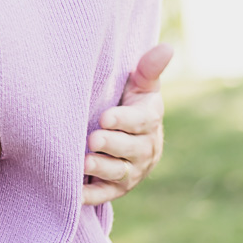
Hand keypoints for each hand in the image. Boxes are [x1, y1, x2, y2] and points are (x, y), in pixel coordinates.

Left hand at [82, 43, 171, 204]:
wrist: (122, 134)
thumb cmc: (127, 101)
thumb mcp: (139, 85)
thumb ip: (148, 69)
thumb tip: (167, 47)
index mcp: (149, 121)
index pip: (141, 122)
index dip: (124, 121)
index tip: (105, 116)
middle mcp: (144, 149)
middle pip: (130, 150)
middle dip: (111, 145)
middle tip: (92, 138)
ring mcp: (131, 171)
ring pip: (119, 173)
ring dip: (101, 169)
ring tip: (84, 162)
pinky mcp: (116, 188)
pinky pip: (104, 194)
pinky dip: (90, 195)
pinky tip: (75, 192)